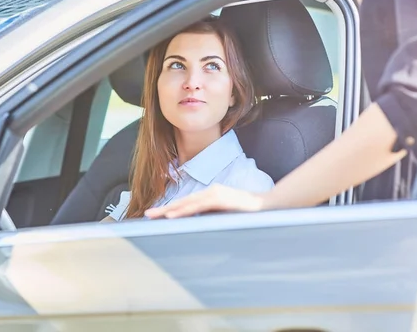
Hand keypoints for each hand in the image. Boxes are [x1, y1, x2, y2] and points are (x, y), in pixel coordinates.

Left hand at [144, 184, 264, 218]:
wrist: (268, 205)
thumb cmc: (248, 212)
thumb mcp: (226, 214)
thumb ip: (213, 216)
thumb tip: (199, 224)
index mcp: (210, 196)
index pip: (186, 203)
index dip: (170, 209)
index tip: (156, 215)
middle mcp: (210, 192)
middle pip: (183, 202)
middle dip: (164, 209)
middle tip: (147, 215)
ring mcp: (215, 194)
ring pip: (188, 203)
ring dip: (171, 210)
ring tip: (156, 216)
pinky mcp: (220, 198)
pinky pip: (199, 205)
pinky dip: (185, 210)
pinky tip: (174, 215)